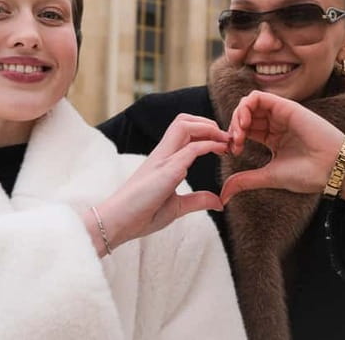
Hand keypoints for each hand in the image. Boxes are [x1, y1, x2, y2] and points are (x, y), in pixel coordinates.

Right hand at [93, 114, 229, 252]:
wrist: (117, 223)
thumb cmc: (141, 215)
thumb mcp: (176, 207)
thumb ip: (196, 201)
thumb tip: (218, 201)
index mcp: (163, 160)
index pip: (184, 131)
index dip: (205, 132)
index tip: (223, 145)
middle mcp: (162, 154)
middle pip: (183, 120)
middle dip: (208, 122)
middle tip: (226, 137)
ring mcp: (163, 160)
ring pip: (184, 125)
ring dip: (208, 128)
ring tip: (224, 140)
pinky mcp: (166, 171)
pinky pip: (190, 149)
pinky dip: (208, 144)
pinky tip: (220, 150)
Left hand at [220, 90, 344, 204]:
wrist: (332, 168)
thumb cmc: (307, 174)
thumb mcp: (268, 176)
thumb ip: (245, 180)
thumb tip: (223, 195)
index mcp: (271, 138)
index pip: (244, 130)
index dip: (233, 138)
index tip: (232, 152)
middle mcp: (275, 124)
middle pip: (244, 115)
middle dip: (233, 127)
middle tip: (235, 143)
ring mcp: (280, 114)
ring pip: (248, 104)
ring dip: (237, 116)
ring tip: (240, 133)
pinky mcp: (285, 106)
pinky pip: (258, 96)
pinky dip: (245, 106)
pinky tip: (246, 123)